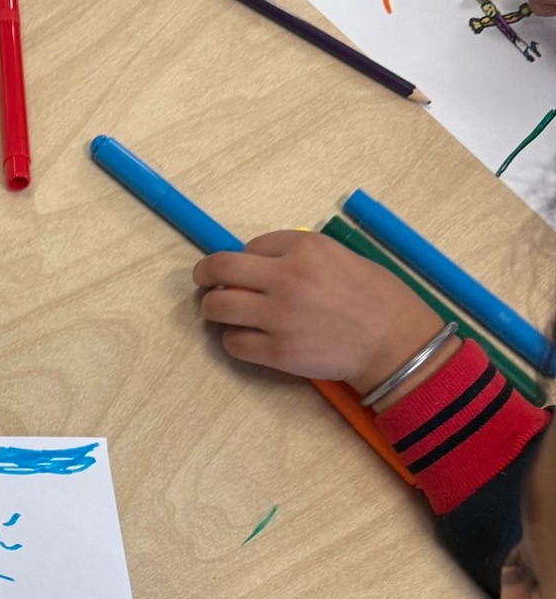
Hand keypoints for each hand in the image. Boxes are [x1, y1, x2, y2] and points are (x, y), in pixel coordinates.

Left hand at [192, 230, 453, 401]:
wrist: (393, 341)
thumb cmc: (373, 296)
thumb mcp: (339, 256)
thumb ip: (299, 256)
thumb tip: (258, 263)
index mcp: (304, 248)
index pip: (250, 246)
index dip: (244, 259)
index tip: (246, 270)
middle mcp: (287, 277)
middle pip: (220, 269)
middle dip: (205, 275)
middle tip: (204, 283)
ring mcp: (279, 316)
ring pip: (218, 307)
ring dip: (214, 310)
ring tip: (223, 314)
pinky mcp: (277, 351)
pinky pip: (233, 343)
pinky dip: (233, 341)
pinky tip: (246, 340)